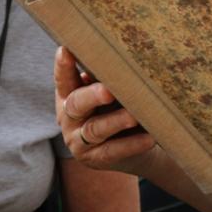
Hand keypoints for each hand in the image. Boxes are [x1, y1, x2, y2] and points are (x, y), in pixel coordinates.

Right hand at [54, 47, 156, 172]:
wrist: (135, 147)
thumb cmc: (119, 107)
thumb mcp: (111, 92)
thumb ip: (107, 78)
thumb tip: (121, 58)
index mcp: (68, 96)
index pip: (63, 80)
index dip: (62, 67)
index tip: (65, 51)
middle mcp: (68, 119)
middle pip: (75, 105)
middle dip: (91, 96)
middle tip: (107, 90)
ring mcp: (79, 142)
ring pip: (94, 130)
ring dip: (115, 121)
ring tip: (133, 116)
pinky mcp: (96, 160)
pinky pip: (113, 151)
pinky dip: (132, 144)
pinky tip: (149, 138)